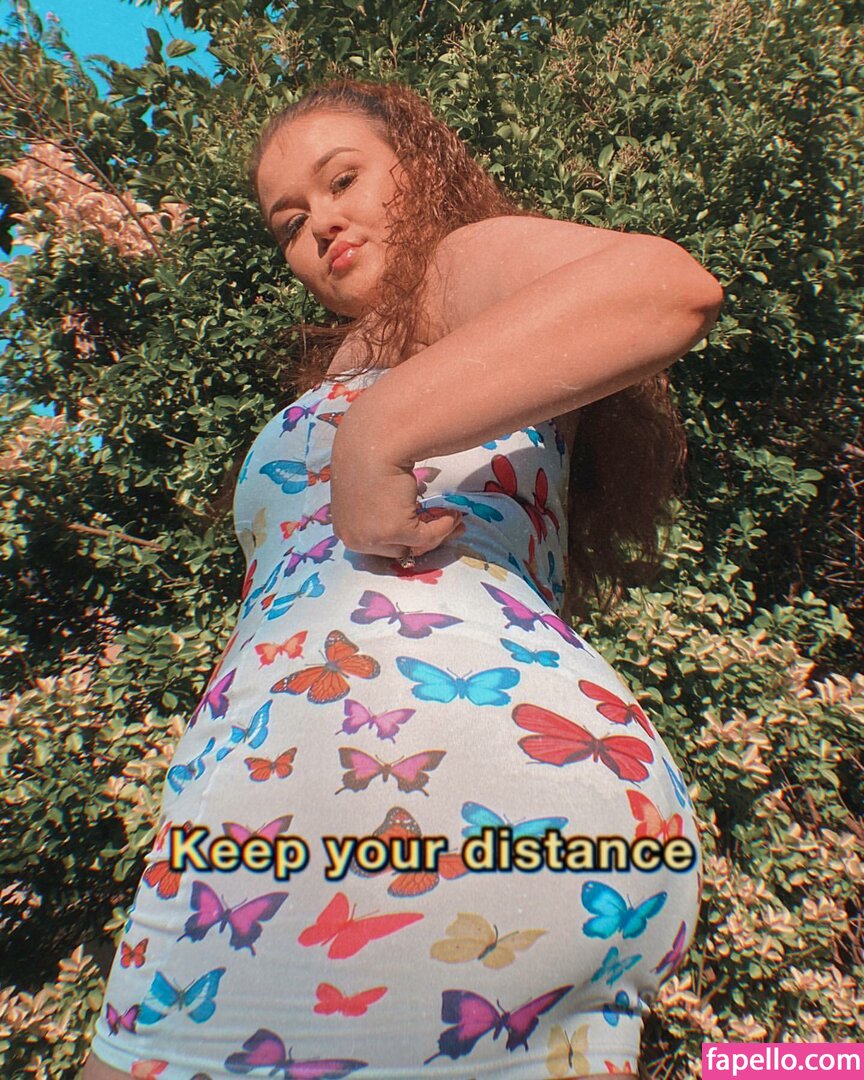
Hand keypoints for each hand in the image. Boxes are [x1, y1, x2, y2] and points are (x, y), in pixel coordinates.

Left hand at [329, 419, 462, 559]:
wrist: (376, 442)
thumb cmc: (369, 455)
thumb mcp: (368, 488)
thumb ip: (378, 506)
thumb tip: (402, 511)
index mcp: (344, 527)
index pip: (378, 543)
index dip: (405, 536)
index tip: (424, 527)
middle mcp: (353, 538)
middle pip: (396, 549)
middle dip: (424, 539)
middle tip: (447, 527)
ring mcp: (372, 538)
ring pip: (412, 545)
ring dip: (438, 533)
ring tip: (455, 519)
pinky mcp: (393, 532)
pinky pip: (426, 536)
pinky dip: (443, 527)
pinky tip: (453, 515)